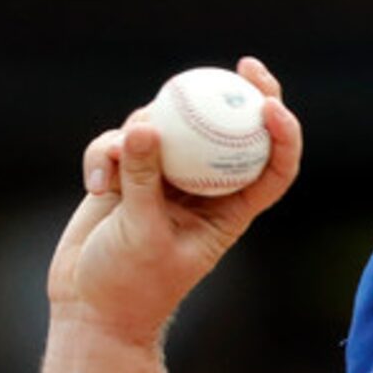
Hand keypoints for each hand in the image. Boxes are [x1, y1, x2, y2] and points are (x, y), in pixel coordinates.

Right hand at [48, 56, 302, 347]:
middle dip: (243, 93)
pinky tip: (94, 183)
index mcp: (229, 214)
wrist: (89, 307)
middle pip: (232, 131)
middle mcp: (203, 190)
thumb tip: (146, 125)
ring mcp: (164, 178)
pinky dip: (105, 154)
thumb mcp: (142, 234)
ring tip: (118, 164)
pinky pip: (120, 142)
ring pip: (168, 126)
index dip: (284, 134)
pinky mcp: (126, 172)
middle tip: (244, 64)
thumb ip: (144, 180)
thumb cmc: (130, 286)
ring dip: (142, 131)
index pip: (272, 169)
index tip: (271, 104)